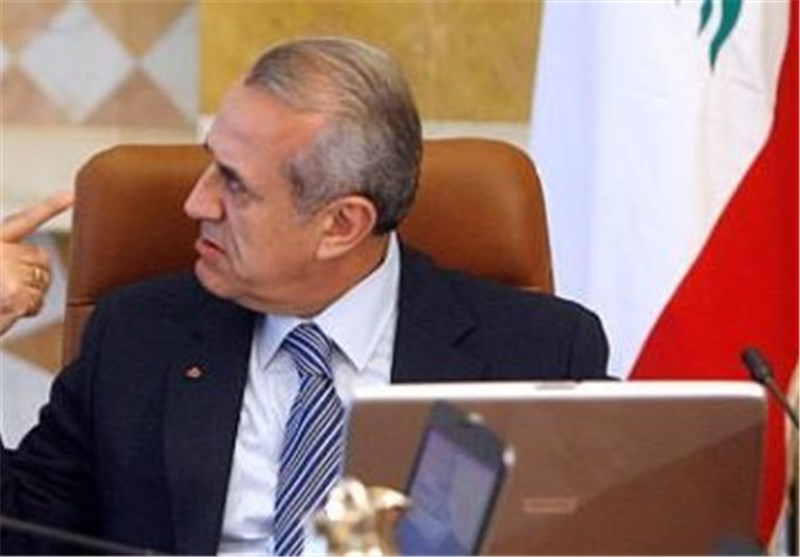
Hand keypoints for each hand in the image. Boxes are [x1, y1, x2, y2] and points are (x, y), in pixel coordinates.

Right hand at [0, 192, 73, 335]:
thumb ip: (12, 259)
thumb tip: (40, 267)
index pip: (25, 220)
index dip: (50, 207)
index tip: (71, 196)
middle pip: (42, 259)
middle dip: (33, 277)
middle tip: (8, 290)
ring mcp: (6, 270)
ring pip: (42, 281)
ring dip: (29, 295)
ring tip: (3, 299)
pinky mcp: (14, 292)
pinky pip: (37, 301)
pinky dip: (27, 310)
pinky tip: (7, 310)